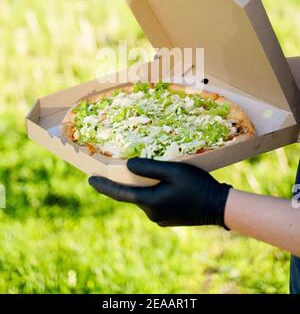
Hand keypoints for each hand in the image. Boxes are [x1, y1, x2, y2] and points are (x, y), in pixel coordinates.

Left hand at [89, 158, 231, 227]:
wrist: (219, 206)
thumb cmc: (197, 185)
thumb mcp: (173, 171)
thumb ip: (149, 167)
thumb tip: (128, 166)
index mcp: (151, 202)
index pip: (120, 194)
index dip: (103, 185)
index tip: (90, 178)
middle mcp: (152, 213)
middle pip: (133, 194)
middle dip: (126, 182)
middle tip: (118, 166)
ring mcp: (160, 218)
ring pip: (144, 197)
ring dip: (141, 186)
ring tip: (146, 171)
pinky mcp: (168, 219)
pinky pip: (153, 202)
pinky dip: (151, 191)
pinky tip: (160, 182)